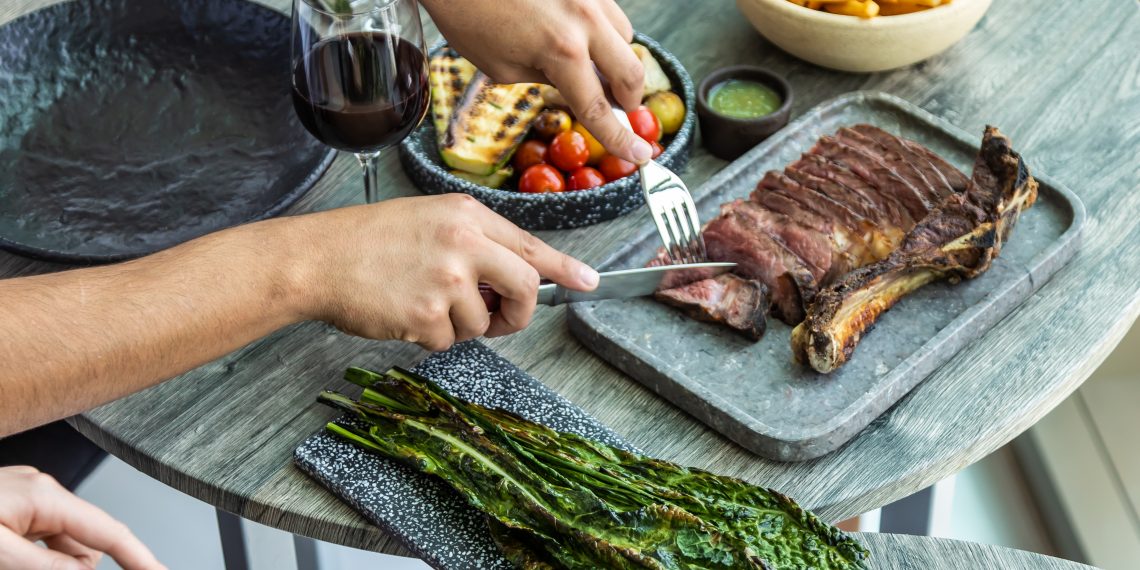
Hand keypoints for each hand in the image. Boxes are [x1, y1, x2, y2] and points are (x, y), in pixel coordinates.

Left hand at [0, 466, 162, 569]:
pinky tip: (16, 560)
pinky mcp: (13, 507)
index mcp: (44, 496)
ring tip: (14, 562)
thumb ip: (46, 564)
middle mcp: (41, 491)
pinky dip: (40, 555)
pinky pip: (43, 536)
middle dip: (76, 566)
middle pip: (84, 541)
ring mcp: (27, 497)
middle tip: (35, 566)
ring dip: (53, 563)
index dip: (140, 557)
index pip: (109, 531)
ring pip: (63, 541)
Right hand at [290, 194, 597, 350]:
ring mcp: (448, 278)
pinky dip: (431, 338)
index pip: (529, 244)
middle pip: (524, 286)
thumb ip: (473, 241)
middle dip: (517, 312)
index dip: (563, 268)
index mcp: (466, 215)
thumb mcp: (429, 221)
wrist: (318, 258)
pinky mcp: (428, 313)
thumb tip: (510, 274)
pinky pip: (450, 341)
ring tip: (422, 303)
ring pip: (484, 322)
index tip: (588, 282)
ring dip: (460, 326)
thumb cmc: (367, 241)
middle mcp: (464, 242)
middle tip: (501, 320)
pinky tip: (404, 314)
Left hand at [421, 0, 651, 163]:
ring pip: (625, 36)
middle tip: (617, 110)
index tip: (640, 155)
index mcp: (562, 51)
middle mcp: (585, 19)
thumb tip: (571, 83)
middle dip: (628, 99)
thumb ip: (545, 79)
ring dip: (615, 59)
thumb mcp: (502, 67)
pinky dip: (601, 30)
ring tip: (590, 68)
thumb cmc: (468, 17)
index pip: (598, 108)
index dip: (619, 138)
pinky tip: (578, 35)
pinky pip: (608, 11)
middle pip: (630, 73)